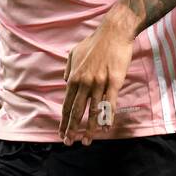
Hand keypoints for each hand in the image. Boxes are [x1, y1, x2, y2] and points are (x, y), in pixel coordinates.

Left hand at [60, 6, 136, 144]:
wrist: (114, 32)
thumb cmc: (95, 42)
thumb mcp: (74, 53)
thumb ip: (68, 69)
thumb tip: (65, 81)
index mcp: (74, 77)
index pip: (66, 104)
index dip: (63, 121)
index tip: (61, 133)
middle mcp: (84, 82)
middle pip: (77, 111)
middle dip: (72, 129)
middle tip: (69, 142)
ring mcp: (99, 83)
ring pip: (93, 110)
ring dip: (89, 128)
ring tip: (86, 141)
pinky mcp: (114, 82)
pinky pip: (110, 103)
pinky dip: (107, 118)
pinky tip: (105, 129)